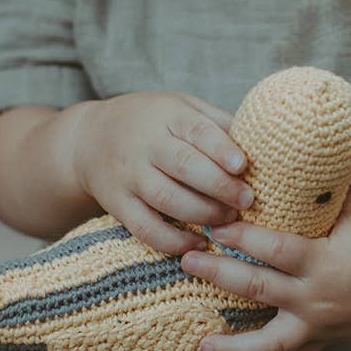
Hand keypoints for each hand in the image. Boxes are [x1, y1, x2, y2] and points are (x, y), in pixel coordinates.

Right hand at [71, 92, 254, 254]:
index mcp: (166, 116)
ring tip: (229, 219)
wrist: (88, 139)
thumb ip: (216, 123)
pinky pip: (145, 228)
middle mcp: (144, 144)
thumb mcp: (180, 107)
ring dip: (202, 213)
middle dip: (219, 186)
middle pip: (184, 166)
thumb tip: (262, 145)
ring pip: (166, 198)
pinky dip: (172, 241)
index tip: (243, 166)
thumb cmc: (149, 123)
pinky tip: (197, 243)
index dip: (221, 149)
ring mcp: (128, 176)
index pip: (196, 131)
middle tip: (247, 201)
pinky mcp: (117, 204)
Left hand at [180, 189, 350, 350]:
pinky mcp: (325, 339)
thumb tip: (290, 161)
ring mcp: (320, 324)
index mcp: (324, 260)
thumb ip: (323, 191)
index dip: (240, 237)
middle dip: (218, 275)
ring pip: (270, 341)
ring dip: (233, 343)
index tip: (210, 227)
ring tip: (200, 343)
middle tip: (186, 263)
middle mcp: (317, 297)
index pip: (273, 248)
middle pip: (258, 288)